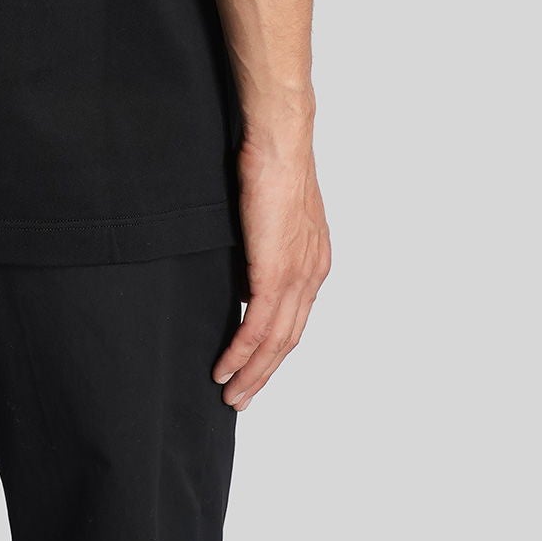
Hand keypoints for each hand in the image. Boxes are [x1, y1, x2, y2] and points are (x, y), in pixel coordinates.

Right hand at [215, 133, 330, 409]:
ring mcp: (296, 275)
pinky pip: (258, 325)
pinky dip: (241, 351)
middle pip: (289, 339)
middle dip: (264, 373)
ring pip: (276, 341)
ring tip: (230, 393)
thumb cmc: (271, 163)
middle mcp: (312, 274)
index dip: (275, 349)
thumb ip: (263, 248)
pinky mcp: (275, 272)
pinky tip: (226, 367)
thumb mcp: (270, 215)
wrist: (278, 142)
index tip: (256, 369)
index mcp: (314, 261)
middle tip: (241, 398)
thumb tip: (244, 277)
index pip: (295, 318)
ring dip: (252, 372)